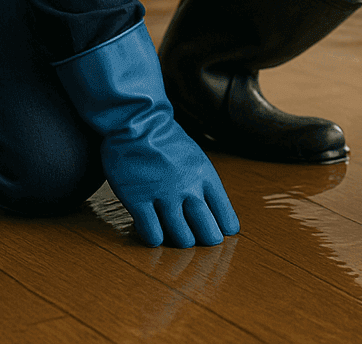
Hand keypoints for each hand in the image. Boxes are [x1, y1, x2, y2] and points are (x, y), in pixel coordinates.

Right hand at [98, 108, 239, 247]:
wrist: (135, 119)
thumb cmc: (163, 138)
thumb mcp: (194, 156)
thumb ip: (202, 182)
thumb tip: (211, 209)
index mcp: (205, 175)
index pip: (225, 216)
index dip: (224, 229)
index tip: (220, 233)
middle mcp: (188, 187)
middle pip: (207, 232)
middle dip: (206, 241)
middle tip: (199, 241)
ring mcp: (163, 194)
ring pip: (181, 237)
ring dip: (179, 241)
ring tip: (174, 236)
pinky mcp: (138, 199)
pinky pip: (152, 233)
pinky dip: (154, 238)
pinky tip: (152, 231)